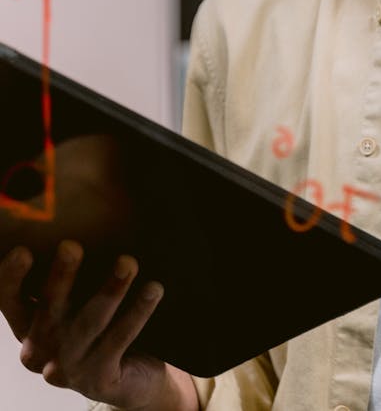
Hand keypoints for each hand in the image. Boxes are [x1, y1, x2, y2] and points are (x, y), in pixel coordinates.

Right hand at [0, 241, 196, 410]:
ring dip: (110, 290)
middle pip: (49, 308)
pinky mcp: (99, 378)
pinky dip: (138, 313)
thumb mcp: (74, 304)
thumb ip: (68, 276)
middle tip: (72, 246)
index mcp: (27, 326)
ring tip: (128, 262)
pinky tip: (153, 290)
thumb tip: (83, 212)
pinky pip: (120, 339)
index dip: (11, 278)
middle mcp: (41, 349)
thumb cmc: (96, 329)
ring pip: (90, 322)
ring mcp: (69, 367)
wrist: (129, 380)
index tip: (23, 250)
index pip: (10, 301)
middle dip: (61, 277)